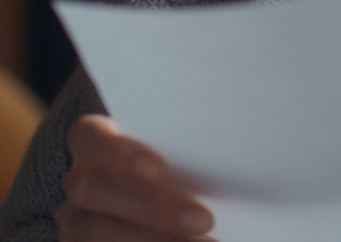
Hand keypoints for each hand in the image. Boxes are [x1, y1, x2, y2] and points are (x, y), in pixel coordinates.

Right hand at [57, 115, 213, 240]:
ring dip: (155, 240)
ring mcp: (75, 222)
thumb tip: (238, 147)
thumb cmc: (182, 158)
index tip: (162, 168)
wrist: (160, 201)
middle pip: (95, 191)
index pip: (90, 137)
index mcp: (94, 142)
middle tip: (205, 219)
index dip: (120, 152)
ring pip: (96, 233)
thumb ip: (191, 145)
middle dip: (152, 208)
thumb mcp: (181, 146)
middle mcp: (78, 181)